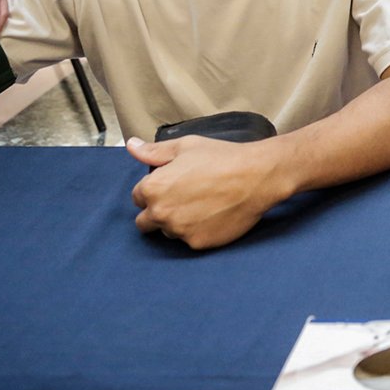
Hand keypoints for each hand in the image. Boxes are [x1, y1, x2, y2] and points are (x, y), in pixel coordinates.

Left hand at [127, 136, 288, 249]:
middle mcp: (161, 213)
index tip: (173, 186)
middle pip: (145, 222)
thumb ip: (154, 151)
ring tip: (202, 206)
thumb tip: (132, 146)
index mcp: (153, 188)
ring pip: (167, 232)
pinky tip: (213, 216)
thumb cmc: (222, 157)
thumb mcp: (186, 147)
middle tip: (184, 199)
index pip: (138, 197)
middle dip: (158, 212)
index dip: (155, 190)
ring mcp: (179, 231)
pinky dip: (197, 231)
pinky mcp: (198, 243)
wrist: (257, 176)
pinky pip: (189, 241)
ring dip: (177, 223)